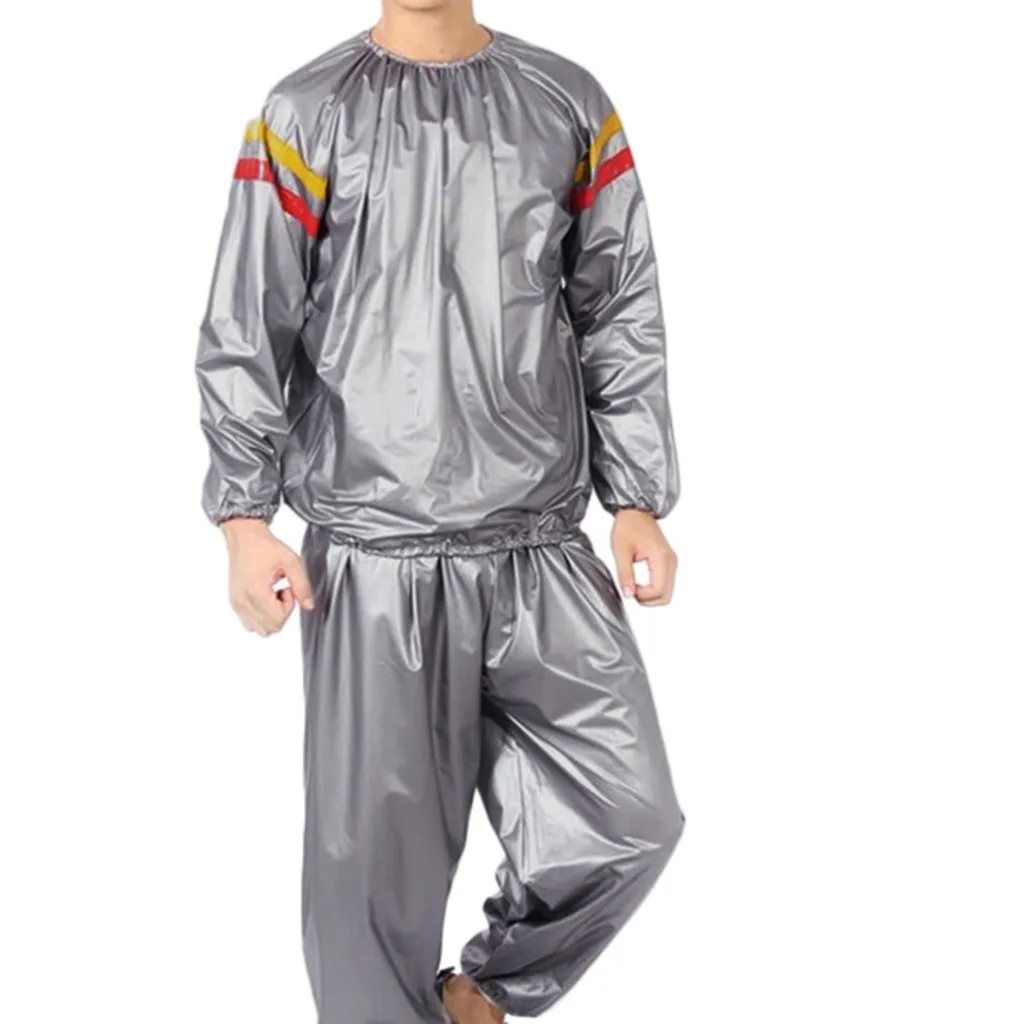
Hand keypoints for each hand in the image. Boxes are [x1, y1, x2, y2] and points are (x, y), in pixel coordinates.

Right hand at [220, 518, 314, 635]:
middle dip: (281, 613)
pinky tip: (265, 597)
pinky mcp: (234, 602)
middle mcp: (242, 602)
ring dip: (271, 616)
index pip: (277, 620)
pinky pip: (250, 622)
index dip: (289, 607)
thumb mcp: (292, 562)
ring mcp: (236, 604)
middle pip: (270, 629)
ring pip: (259, 629)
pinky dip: (260, 615)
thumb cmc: (263, 546)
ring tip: (273, 595)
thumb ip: (303, 586)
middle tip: (282, 591)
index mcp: (256, 592)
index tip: (288, 589)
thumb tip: (309, 605)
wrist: (244, 537)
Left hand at [611, 509, 677, 605]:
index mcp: (661, 557)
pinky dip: (654, 588)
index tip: (629, 588)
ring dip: (651, 595)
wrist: (636, 511)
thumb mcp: (620, 551)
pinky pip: (666, 584)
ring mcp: (672, 561)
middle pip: (666, 596)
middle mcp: (671, 561)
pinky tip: (641, 582)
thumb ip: (625, 574)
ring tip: (634, 585)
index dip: (642, 596)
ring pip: (667, 592)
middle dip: (648, 600)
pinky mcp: (669, 562)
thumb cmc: (628, 526)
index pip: (658, 590)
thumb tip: (629, 595)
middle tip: (631, 590)